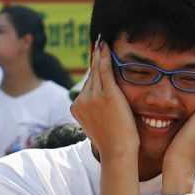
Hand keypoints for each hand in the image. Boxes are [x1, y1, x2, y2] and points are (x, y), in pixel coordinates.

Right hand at [71, 41, 139, 162]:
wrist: (118, 151)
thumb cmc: (113, 142)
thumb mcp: (97, 125)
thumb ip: (94, 113)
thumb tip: (97, 106)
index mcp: (76, 108)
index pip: (86, 85)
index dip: (91, 71)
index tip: (94, 58)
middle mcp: (81, 100)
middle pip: (90, 76)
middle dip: (95, 60)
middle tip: (98, 44)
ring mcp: (93, 97)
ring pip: (97, 72)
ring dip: (100, 56)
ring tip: (103, 43)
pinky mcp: (107, 94)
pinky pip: (104, 70)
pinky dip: (105, 56)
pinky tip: (106, 46)